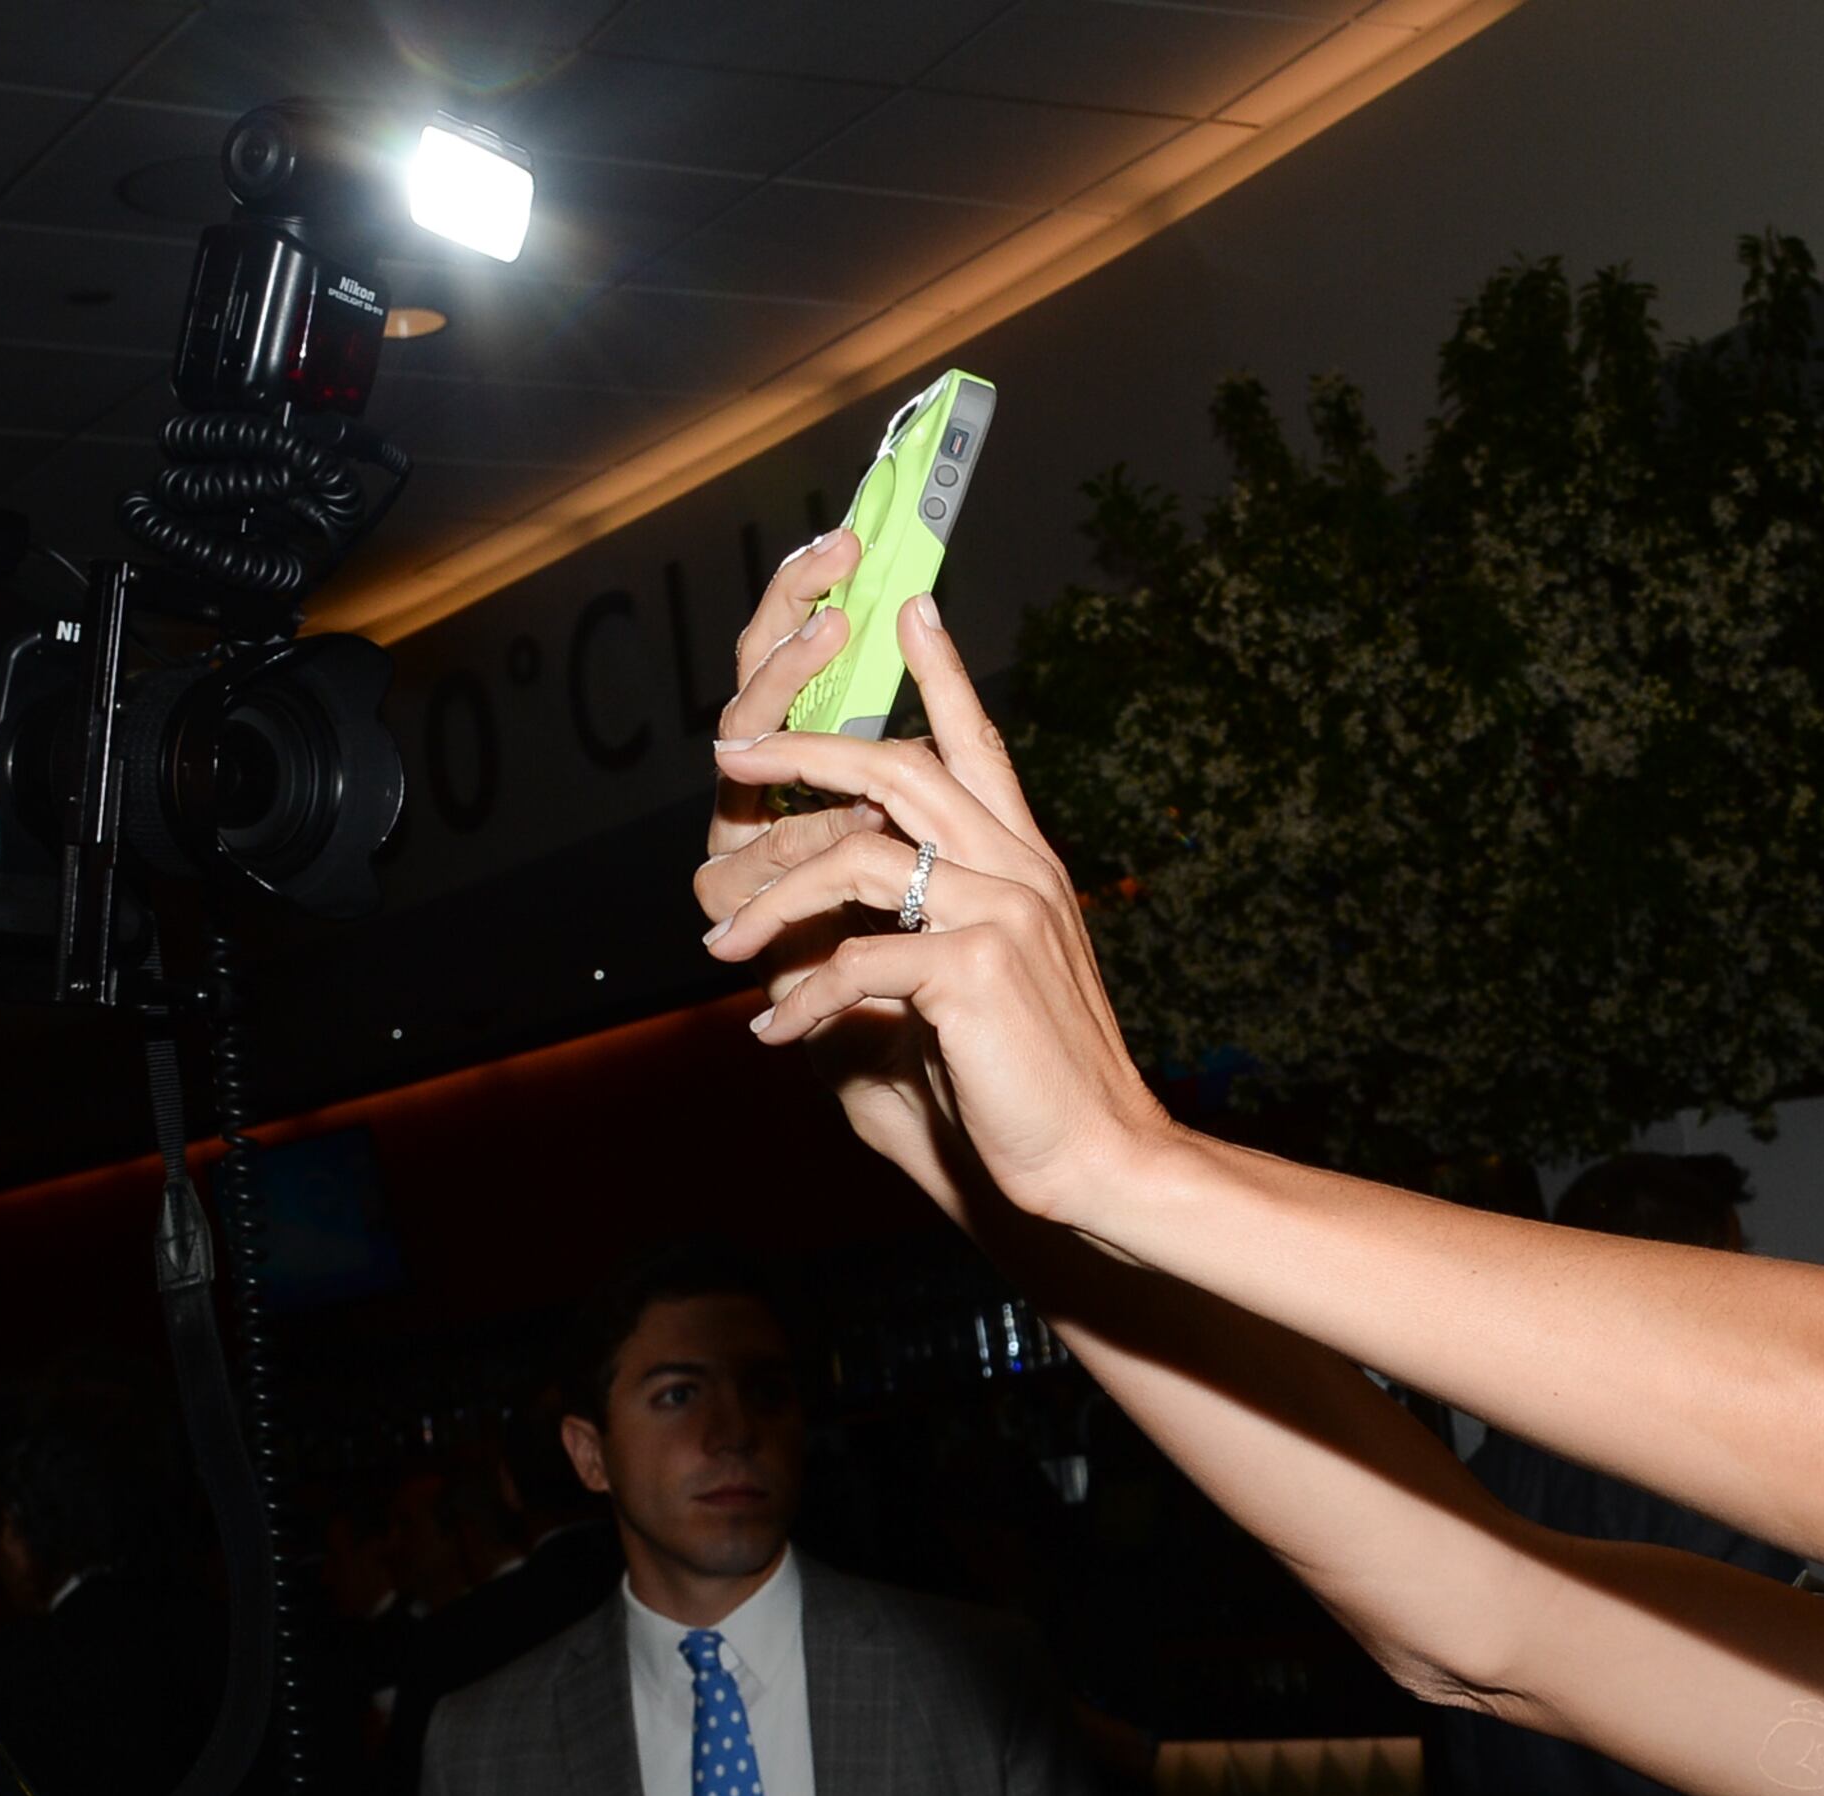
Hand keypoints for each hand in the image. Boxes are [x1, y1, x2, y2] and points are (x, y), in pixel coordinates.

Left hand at [701, 597, 1178, 1235]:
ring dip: (770, 899)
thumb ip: (910, 942)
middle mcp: (1019, 870)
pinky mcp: (973, 967)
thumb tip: (825, 932)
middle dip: (804, 748)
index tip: (911, 607)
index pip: (979, 748)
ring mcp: (1000, 911)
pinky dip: (801, 1001)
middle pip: (898, 768)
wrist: (1101, 1159)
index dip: (944, 675)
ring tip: (722, 949)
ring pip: (854, 854)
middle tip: (733, 749)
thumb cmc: (1029, 1090)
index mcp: (1026, 866)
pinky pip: (851, 959)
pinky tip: (777, 1037)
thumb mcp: (966, 994)